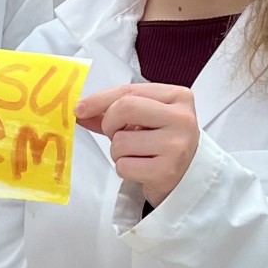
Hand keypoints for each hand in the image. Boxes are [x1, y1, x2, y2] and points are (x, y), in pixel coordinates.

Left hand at [75, 82, 198, 204]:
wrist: (187, 176)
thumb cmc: (162, 141)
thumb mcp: (145, 118)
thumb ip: (115, 111)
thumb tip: (81, 110)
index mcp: (178, 97)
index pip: (129, 91)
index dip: (99, 100)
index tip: (80, 108)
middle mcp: (182, 118)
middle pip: (124, 109)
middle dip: (110, 124)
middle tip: (117, 135)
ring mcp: (177, 146)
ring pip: (121, 142)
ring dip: (118, 152)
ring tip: (136, 154)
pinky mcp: (167, 171)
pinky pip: (124, 166)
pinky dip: (124, 169)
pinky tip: (141, 168)